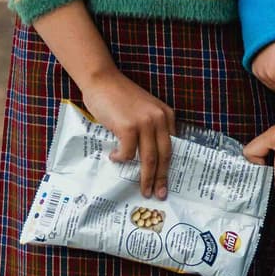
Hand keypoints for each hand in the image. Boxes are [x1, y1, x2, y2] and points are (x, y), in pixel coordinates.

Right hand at [80, 66, 175, 197]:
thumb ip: (149, 129)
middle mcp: (159, 118)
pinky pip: (128, 153)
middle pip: (164, 155)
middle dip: (161, 178)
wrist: (102, 80)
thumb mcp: (143, 111)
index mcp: (166, 115)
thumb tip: (148, 158)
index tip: (167, 182)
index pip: (172, 146)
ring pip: (150, 158)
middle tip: (160, 194)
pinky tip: (114, 157)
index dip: (169, 167)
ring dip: (146, 178)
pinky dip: (121, 159)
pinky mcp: (128, 127)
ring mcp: (145, 123)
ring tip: (144, 190)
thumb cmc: (119, 97)